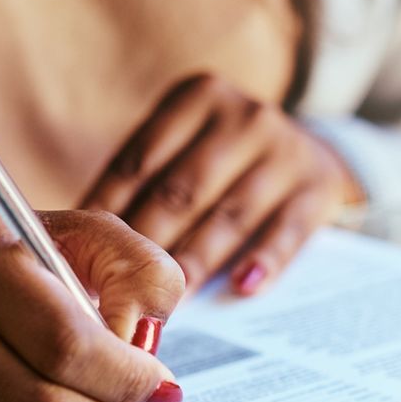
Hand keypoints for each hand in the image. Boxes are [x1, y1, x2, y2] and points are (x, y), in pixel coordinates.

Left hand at [82, 72, 363, 296]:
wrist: (318, 155)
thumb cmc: (227, 164)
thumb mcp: (189, 149)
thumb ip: (146, 184)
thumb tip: (86, 244)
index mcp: (196, 99)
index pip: (139, 161)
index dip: (107, 211)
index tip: (83, 255)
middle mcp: (242, 116)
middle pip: (181, 191)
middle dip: (146, 245)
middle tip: (119, 291)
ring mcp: (285, 150)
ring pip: (228, 216)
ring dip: (194, 262)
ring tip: (167, 302)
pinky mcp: (318, 188)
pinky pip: (286, 232)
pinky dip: (264, 261)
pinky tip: (242, 288)